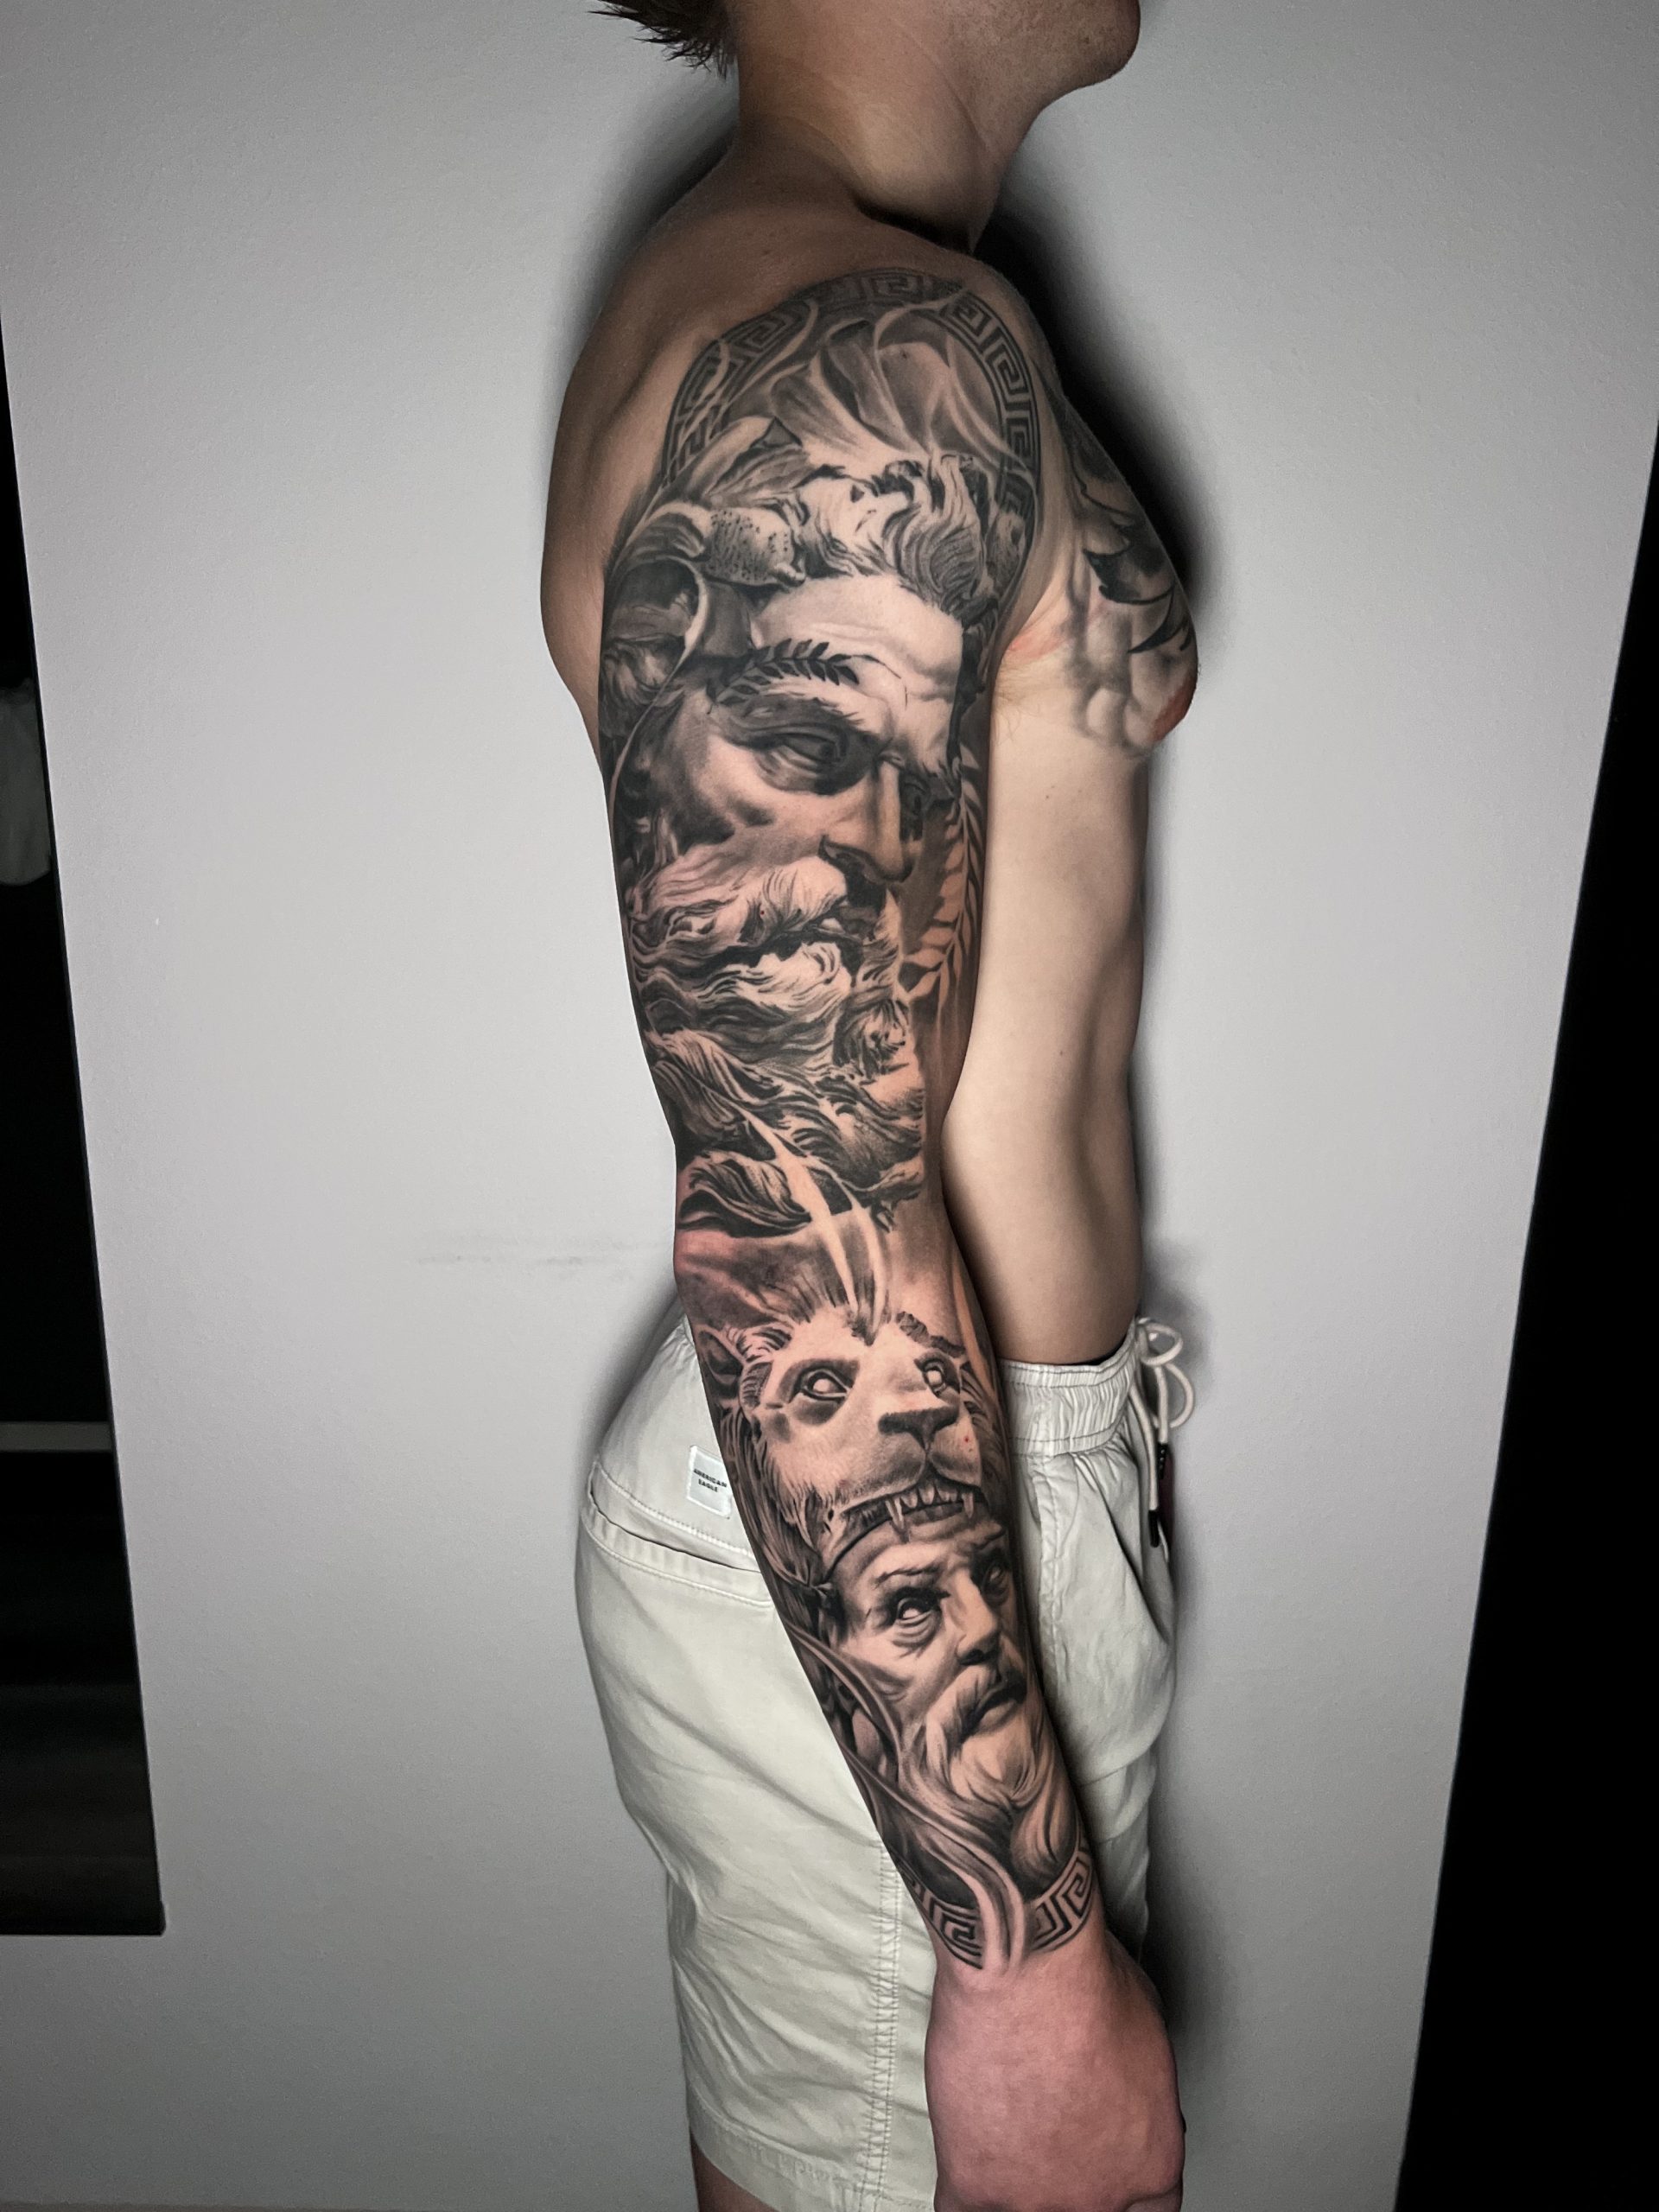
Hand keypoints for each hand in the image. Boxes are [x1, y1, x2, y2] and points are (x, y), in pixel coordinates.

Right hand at [927, 1914, 1183, 2211]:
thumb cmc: (1087, 1983)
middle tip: (1053, 2131)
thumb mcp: (1150, 2031)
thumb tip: (1125, 2078)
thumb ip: (1139, 2082)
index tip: (1108, 2160)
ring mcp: (1033, 2196)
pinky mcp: (973, 2181)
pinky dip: (964, 2189)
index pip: (1152, 2209)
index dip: (1126, 2181)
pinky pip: (960, 2210)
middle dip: (1075, 2175)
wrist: (1027, 1971)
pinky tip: (966, 2158)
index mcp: (1151, 2161)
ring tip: (1007, 2137)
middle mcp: (1098, 2195)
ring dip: (1017, 2179)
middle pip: (1090, 2210)